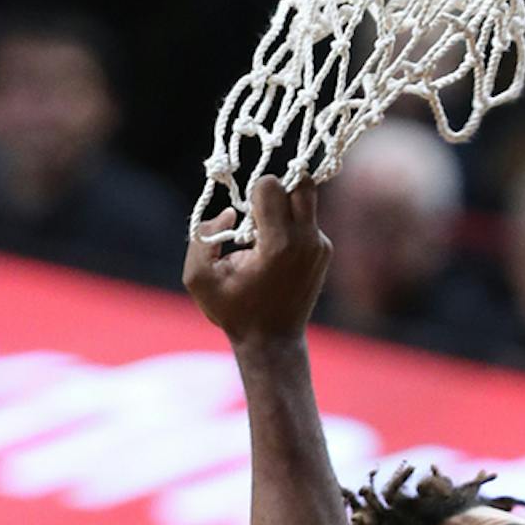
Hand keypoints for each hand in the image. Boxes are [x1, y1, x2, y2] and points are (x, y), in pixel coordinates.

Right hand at [185, 175, 329, 338]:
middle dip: (277, 190)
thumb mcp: (199, 279)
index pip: (271, 186)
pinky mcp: (325, 250)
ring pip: (306, 199)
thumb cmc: (234, 311)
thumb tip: (230, 214)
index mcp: (278, 245)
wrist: (273, 341)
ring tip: (267, 237)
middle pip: (301, 183)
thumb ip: (202, 236)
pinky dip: (291, 225)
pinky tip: (277, 253)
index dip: (253, 194)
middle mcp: (306, 241)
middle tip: (261, 216)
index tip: (246, 220)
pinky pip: (308, 220)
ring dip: (285, 207)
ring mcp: (320, 245)